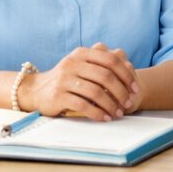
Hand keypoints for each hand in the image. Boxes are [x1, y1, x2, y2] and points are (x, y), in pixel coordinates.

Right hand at [20, 43, 140, 120]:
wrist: (37, 90)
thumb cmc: (67, 78)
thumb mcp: (81, 64)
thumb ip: (101, 61)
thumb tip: (128, 65)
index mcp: (81, 53)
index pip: (111, 60)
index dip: (126, 75)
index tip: (135, 89)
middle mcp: (72, 63)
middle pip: (105, 76)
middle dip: (121, 92)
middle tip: (128, 104)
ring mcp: (64, 79)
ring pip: (95, 92)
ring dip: (111, 105)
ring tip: (117, 114)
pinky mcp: (58, 95)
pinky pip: (83, 105)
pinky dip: (97, 113)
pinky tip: (104, 118)